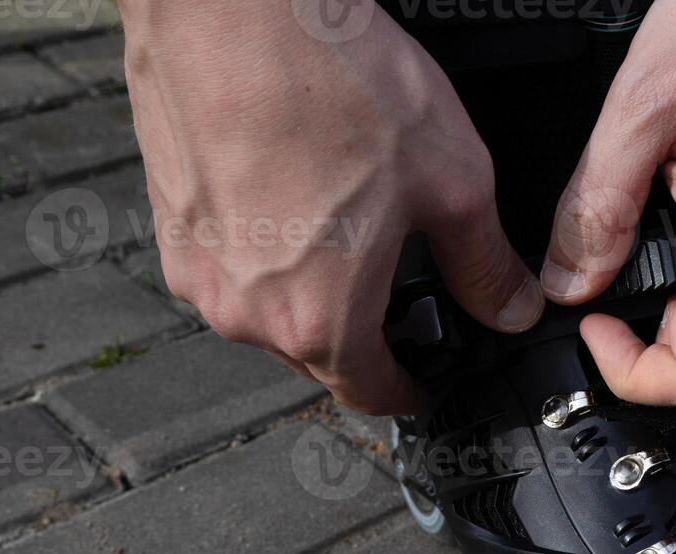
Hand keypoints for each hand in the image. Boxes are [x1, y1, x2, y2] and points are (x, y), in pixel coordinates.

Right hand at [120, 0, 543, 414]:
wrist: (226, 1)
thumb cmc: (329, 79)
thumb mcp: (452, 182)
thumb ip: (483, 262)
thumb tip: (509, 305)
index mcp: (316, 319)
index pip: (367, 392)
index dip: (406, 391)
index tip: (422, 383)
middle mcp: (243, 309)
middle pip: (317, 352)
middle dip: (363, 333)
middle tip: (403, 292)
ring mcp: (196, 266)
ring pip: (271, 306)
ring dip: (313, 287)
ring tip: (352, 225)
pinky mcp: (167, 218)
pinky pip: (232, 259)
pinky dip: (270, 246)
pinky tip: (301, 191)